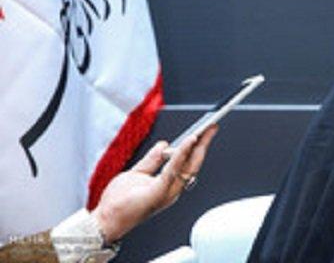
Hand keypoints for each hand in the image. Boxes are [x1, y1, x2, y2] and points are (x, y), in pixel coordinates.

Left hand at [91, 125, 217, 242]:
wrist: (105, 221)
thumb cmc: (119, 203)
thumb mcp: (137, 173)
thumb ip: (152, 159)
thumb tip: (164, 144)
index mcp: (167, 185)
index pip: (187, 163)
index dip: (198, 147)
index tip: (205, 132)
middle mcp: (171, 189)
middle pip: (193, 164)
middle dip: (204, 144)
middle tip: (211, 127)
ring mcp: (166, 192)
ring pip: (188, 166)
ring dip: (197, 147)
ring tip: (203, 131)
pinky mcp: (158, 193)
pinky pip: (173, 170)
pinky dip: (182, 154)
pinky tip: (188, 142)